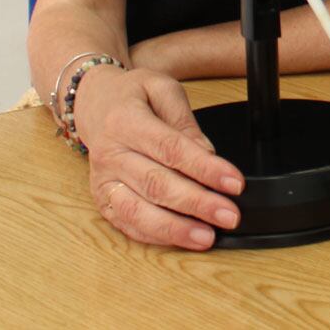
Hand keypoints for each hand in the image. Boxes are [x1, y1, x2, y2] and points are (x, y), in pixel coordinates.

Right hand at [71, 65, 245, 248]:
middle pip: (157, 184)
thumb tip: (207, 154)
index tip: (234, 183)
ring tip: (207, 237)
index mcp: (125, 121)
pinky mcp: (103, 200)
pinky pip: (127, 224)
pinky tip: (182, 239)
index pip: (171, 149)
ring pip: (138, 211)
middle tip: (229, 215)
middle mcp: (110, 154)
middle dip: (197, 204)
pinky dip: (156, 236)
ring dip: (175, 229)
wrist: (95, 104)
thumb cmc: (132, 96)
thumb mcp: (162, 89)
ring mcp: (103, 181)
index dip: (205, 168)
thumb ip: (185, 123)